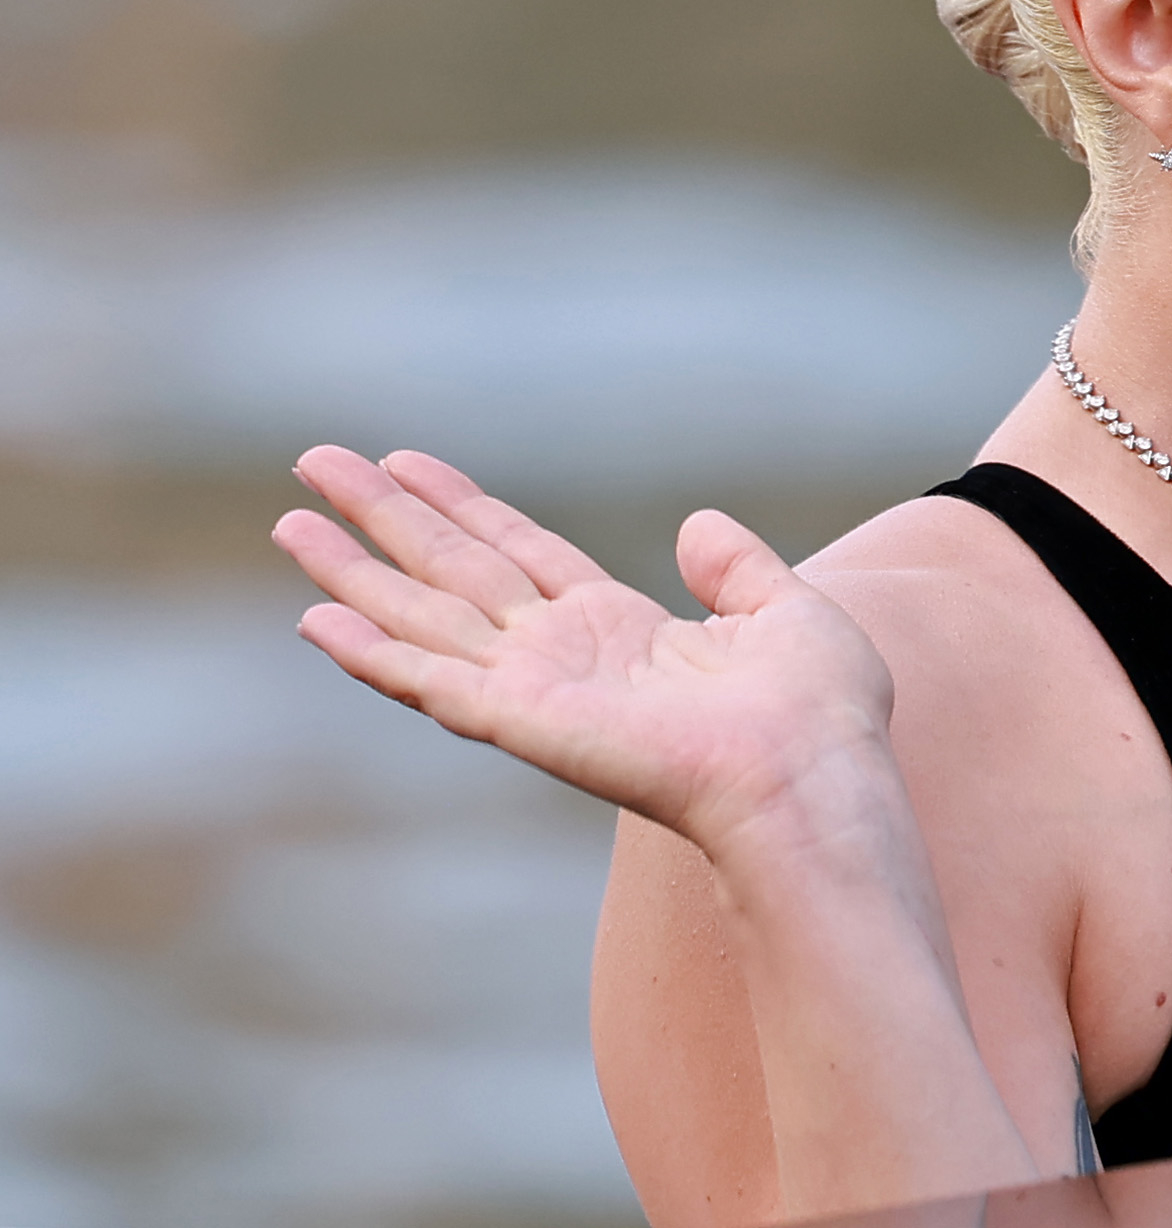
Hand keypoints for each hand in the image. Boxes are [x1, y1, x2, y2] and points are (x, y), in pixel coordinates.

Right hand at [274, 447, 905, 873]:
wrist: (814, 777)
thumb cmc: (818, 714)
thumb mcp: (784, 610)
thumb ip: (737, 568)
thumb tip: (700, 525)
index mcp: (620, 629)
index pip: (518, 552)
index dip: (461, 505)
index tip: (403, 459)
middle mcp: (563, 657)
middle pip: (453, 570)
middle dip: (385, 518)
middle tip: (316, 462)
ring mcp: (535, 691)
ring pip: (423, 616)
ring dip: (354, 573)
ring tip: (289, 525)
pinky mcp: (523, 723)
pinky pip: (431, 681)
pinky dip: (372, 654)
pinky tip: (317, 621)